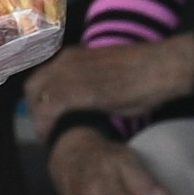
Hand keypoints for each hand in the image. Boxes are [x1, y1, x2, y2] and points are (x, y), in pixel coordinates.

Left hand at [31, 35, 193, 130]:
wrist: (160, 67)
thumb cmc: (145, 73)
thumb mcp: (110, 77)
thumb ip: (93, 87)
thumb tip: (90, 105)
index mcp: (74, 55)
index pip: (42, 78)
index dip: (40, 100)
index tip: (48, 118)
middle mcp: (66, 61)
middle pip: (33, 88)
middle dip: (36, 111)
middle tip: (47, 131)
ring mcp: (69, 74)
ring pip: (38, 99)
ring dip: (41, 121)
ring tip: (52, 139)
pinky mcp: (75, 90)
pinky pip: (49, 110)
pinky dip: (49, 125)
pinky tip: (56, 138)